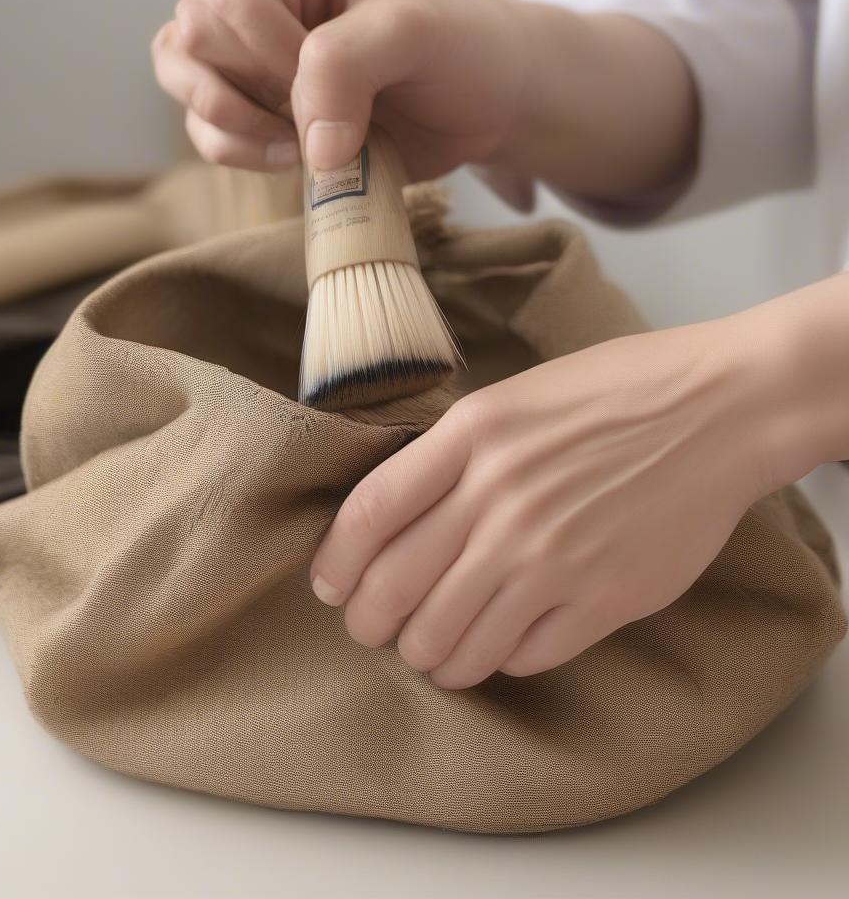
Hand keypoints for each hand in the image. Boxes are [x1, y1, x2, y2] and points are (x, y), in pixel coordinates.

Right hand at [151, 0, 531, 180]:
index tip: (333, 85)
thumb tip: (307, 147)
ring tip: (294, 147)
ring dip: (229, 127)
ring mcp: (257, 67)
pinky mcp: (263, 118)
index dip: (270, 52)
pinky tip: (296, 159)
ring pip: (185, 87)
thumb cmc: (459, 49)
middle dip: (239, 90)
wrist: (487, 105)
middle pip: (189, 38)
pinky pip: (210, 136)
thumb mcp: (412, 35)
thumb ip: (348, 68)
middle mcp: (263, 10)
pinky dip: (239, 155)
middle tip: (303, 115)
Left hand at [308, 315, 782, 688]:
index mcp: (472, 435)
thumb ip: (449, 454)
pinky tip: (500, 647)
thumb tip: (393, 520)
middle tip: (373, 631)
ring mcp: (551, 554)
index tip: (331, 587)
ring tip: (432, 653)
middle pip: (397, 589)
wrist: (719, 409)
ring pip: (453, 639)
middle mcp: (501, 498)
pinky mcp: (601, 598)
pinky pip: (522, 656)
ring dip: (430, 657)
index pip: (369, 515)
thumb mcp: (511, 398)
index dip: (336, 563)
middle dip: (370, 624)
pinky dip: (499, 660)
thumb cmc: (614, 391)